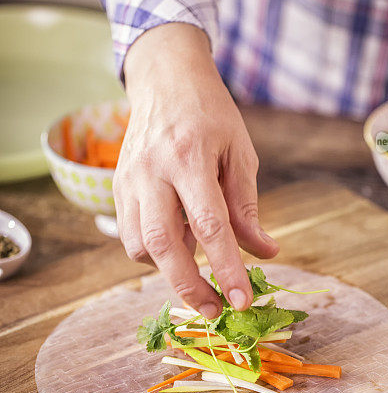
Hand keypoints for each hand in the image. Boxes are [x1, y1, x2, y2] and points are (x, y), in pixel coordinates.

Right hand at [116, 23, 278, 317]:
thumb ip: (247, 206)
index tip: (240, 302)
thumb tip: (266, 252)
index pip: (209, 225)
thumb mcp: (240, 152)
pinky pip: (130, 235)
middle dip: (188, 287)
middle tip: (214, 311)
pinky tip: (177, 243)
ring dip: (168, 270)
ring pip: (140, 246)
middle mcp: (153, 171)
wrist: (164, 80)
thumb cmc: (210, 114)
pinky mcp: (116, 187)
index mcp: (190, 157)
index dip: (225, 268)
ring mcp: (128, 179)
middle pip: (164, 244)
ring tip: (197, 268)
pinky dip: (153, 252)